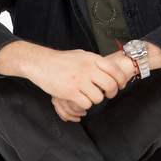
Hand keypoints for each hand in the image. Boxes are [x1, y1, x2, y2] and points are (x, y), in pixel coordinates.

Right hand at [0, 42, 129, 117]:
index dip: (120, 79)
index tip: (120, 85)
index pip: (114, 69)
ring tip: (89, 96)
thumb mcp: (81, 55)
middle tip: (107, 94)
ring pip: (98, 97)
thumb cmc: (60, 60)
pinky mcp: (70, 92)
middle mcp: (87, 68)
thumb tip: (109, 69)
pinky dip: (84, 105)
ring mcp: (78, 80)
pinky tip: (79, 100)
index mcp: (91, 58)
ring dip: (96, 99)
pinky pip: (86, 104)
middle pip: (110, 85)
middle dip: (111, 93)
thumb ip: (95, 62)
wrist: (40, 63)